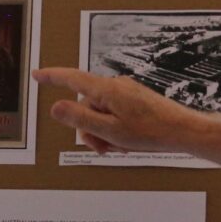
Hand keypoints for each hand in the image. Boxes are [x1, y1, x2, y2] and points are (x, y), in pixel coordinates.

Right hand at [32, 67, 204, 154]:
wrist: (183, 131)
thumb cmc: (151, 132)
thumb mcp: (109, 131)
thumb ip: (80, 119)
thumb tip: (56, 108)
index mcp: (106, 90)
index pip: (71, 79)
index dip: (52, 78)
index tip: (37, 75)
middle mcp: (115, 86)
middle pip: (86, 105)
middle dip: (89, 128)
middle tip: (103, 147)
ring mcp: (126, 92)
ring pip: (101, 113)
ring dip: (104, 132)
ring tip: (120, 146)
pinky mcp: (134, 100)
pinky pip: (114, 114)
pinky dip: (115, 129)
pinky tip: (127, 142)